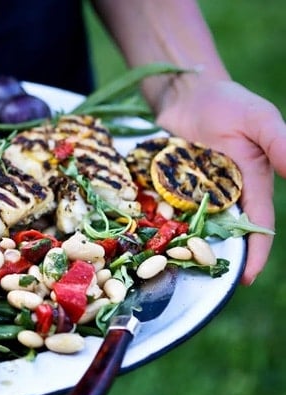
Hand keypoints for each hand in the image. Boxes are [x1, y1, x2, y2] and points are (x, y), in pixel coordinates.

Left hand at [156, 78, 285, 284]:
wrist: (186, 91)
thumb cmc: (227, 102)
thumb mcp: (258, 119)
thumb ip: (281, 143)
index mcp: (252, 185)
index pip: (257, 226)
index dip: (255, 254)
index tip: (244, 279)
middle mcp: (224, 195)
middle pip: (222, 234)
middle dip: (212, 257)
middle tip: (198, 281)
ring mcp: (194, 193)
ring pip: (191, 227)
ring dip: (182, 246)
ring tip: (167, 269)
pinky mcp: (169, 187)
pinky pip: (164, 211)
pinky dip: (158, 225)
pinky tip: (144, 242)